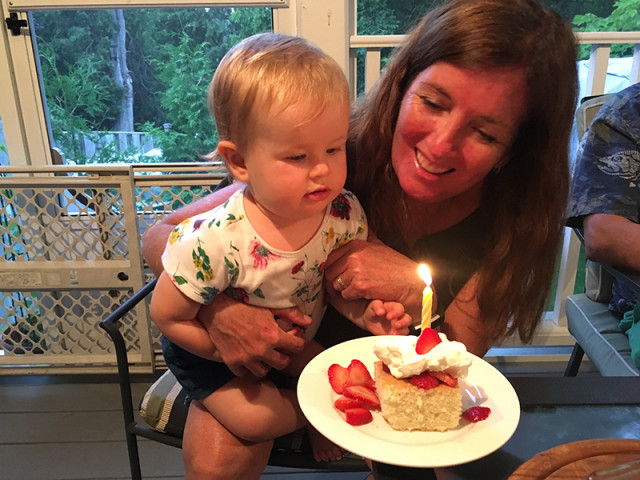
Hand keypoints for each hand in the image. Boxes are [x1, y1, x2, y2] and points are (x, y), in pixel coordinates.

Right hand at [197, 296, 311, 376]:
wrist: (216, 309)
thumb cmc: (243, 305)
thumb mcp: (269, 306)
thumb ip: (290, 314)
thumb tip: (308, 321)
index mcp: (272, 335)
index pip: (297, 347)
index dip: (299, 342)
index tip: (295, 339)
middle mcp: (261, 350)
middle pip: (283, 363)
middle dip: (285, 355)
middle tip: (282, 348)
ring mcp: (246, 358)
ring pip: (264, 371)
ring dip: (266, 364)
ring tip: (265, 354)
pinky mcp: (232, 361)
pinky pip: (244, 372)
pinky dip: (247, 367)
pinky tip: (247, 357)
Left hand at [324, 239, 423, 318]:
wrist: (411, 282)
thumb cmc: (397, 266)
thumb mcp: (380, 246)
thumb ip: (368, 238)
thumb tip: (363, 227)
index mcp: (356, 246)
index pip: (330, 258)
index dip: (331, 268)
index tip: (335, 274)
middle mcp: (354, 256)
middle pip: (330, 272)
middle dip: (335, 280)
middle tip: (342, 286)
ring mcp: (356, 271)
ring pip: (336, 285)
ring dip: (344, 289)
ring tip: (355, 289)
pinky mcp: (360, 285)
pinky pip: (346, 294)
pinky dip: (352, 297)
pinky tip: (363, 294)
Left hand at [363, 300, 411, 335]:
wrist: (370, 321)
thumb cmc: (373, 311)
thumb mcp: (373, 306)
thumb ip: (377, 306)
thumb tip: (381, 311)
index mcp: (394, 307)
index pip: (399, 308)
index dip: (396, 313)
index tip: (389, 317)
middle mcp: (399, 317)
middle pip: (407, 318)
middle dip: (403, 323)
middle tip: (396, 326)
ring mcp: (399, 326)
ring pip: (405, 329)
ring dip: (401, 332)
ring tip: (393, 334)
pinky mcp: (396, 334)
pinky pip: (400, 337)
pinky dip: (398, 339)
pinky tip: (392, 339)